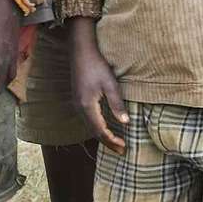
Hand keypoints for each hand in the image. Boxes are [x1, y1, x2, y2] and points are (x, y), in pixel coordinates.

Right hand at [68, 18, 127, 150]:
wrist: (80, 50)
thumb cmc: (96, 65)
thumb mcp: (110, 84)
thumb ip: (117, 104)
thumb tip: (126, 122)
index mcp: (87, 105)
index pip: (100, 130)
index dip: (112, 141)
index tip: (124, 147)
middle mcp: (79, 107)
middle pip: (93, 131)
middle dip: (107, 142)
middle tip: (121, 151)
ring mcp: (77, 103)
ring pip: (89, 126)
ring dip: (102, 136)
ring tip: (115, 142)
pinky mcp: (78, 99)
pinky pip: (87, 119)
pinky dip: (96, 127)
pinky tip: (104, 127)